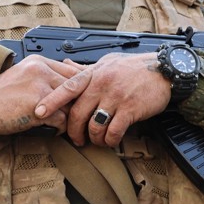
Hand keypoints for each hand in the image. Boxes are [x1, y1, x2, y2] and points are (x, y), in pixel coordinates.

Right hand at [0, 55, 80, 134]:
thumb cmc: (1, 94)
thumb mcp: (24, 75)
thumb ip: (46, 76)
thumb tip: (71, 86)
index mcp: (39, 62)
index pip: (74, 71)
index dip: (83, 86)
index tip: (86, 98)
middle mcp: (41, 71)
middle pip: (76, 87)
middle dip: (80, 104)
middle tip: (82, 115)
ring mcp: (40, 88)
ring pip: (70, 104)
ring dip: (69, 118)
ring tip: (65, 125)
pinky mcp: (37, 107)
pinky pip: (61, 120)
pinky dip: (60, 128)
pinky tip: (53, 130)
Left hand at [34, 53, 171, 147]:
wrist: (165, 71)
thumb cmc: (135, 68)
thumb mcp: (108, 62)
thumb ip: (87, 67)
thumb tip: (66, 63)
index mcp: (94, 74)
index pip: (68, 87)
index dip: (51, 100)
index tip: (39, 112)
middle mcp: (102, 84)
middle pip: (78, 113)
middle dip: (73, 131)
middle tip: (76, 139)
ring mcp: (116, 97)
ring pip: (94, 125)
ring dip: (93, 138)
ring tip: (96, 141)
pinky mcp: (130, 109)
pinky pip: (114, 131)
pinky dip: (110, 140)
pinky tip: (111, 141)